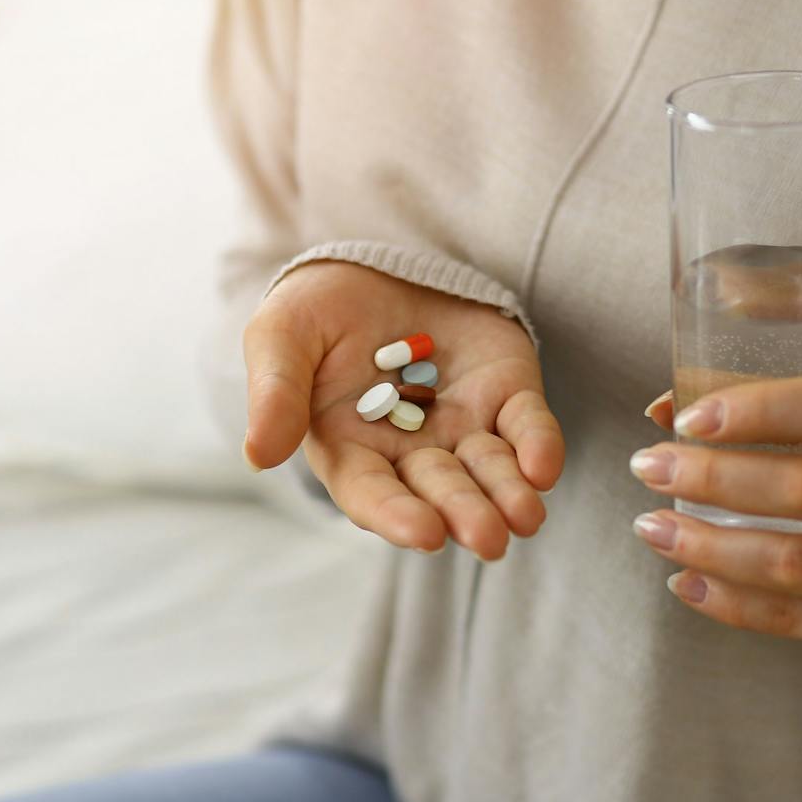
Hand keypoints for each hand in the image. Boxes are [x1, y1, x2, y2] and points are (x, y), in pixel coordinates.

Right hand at [243, 261, 564, 559]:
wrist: (375, 265)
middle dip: (465, 514)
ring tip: (525, 516)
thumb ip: (274, 392)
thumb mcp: (280, 336)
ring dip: (508, 496)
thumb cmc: (316, 310)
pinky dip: (538, 447)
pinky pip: (526, 427)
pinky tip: (543, 466)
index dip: (396, 516)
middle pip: (439, 491)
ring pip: (489, 471)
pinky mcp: (504, 393)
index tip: (425, 534)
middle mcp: (410, 451)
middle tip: (488, 537)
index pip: (372, 494)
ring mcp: (462, 425)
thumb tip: (258, 455)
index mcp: (350, 449)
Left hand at [631, 379, 801, 670]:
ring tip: (652, 527)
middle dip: (713, 478)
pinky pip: (796, 618)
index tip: (688, 420)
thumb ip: (772, 410)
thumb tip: (662, 409)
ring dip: (708, 546)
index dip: (759, 409)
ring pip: (795, 561)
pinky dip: (730, 602)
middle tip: (648, 468)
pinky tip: (685, 580)